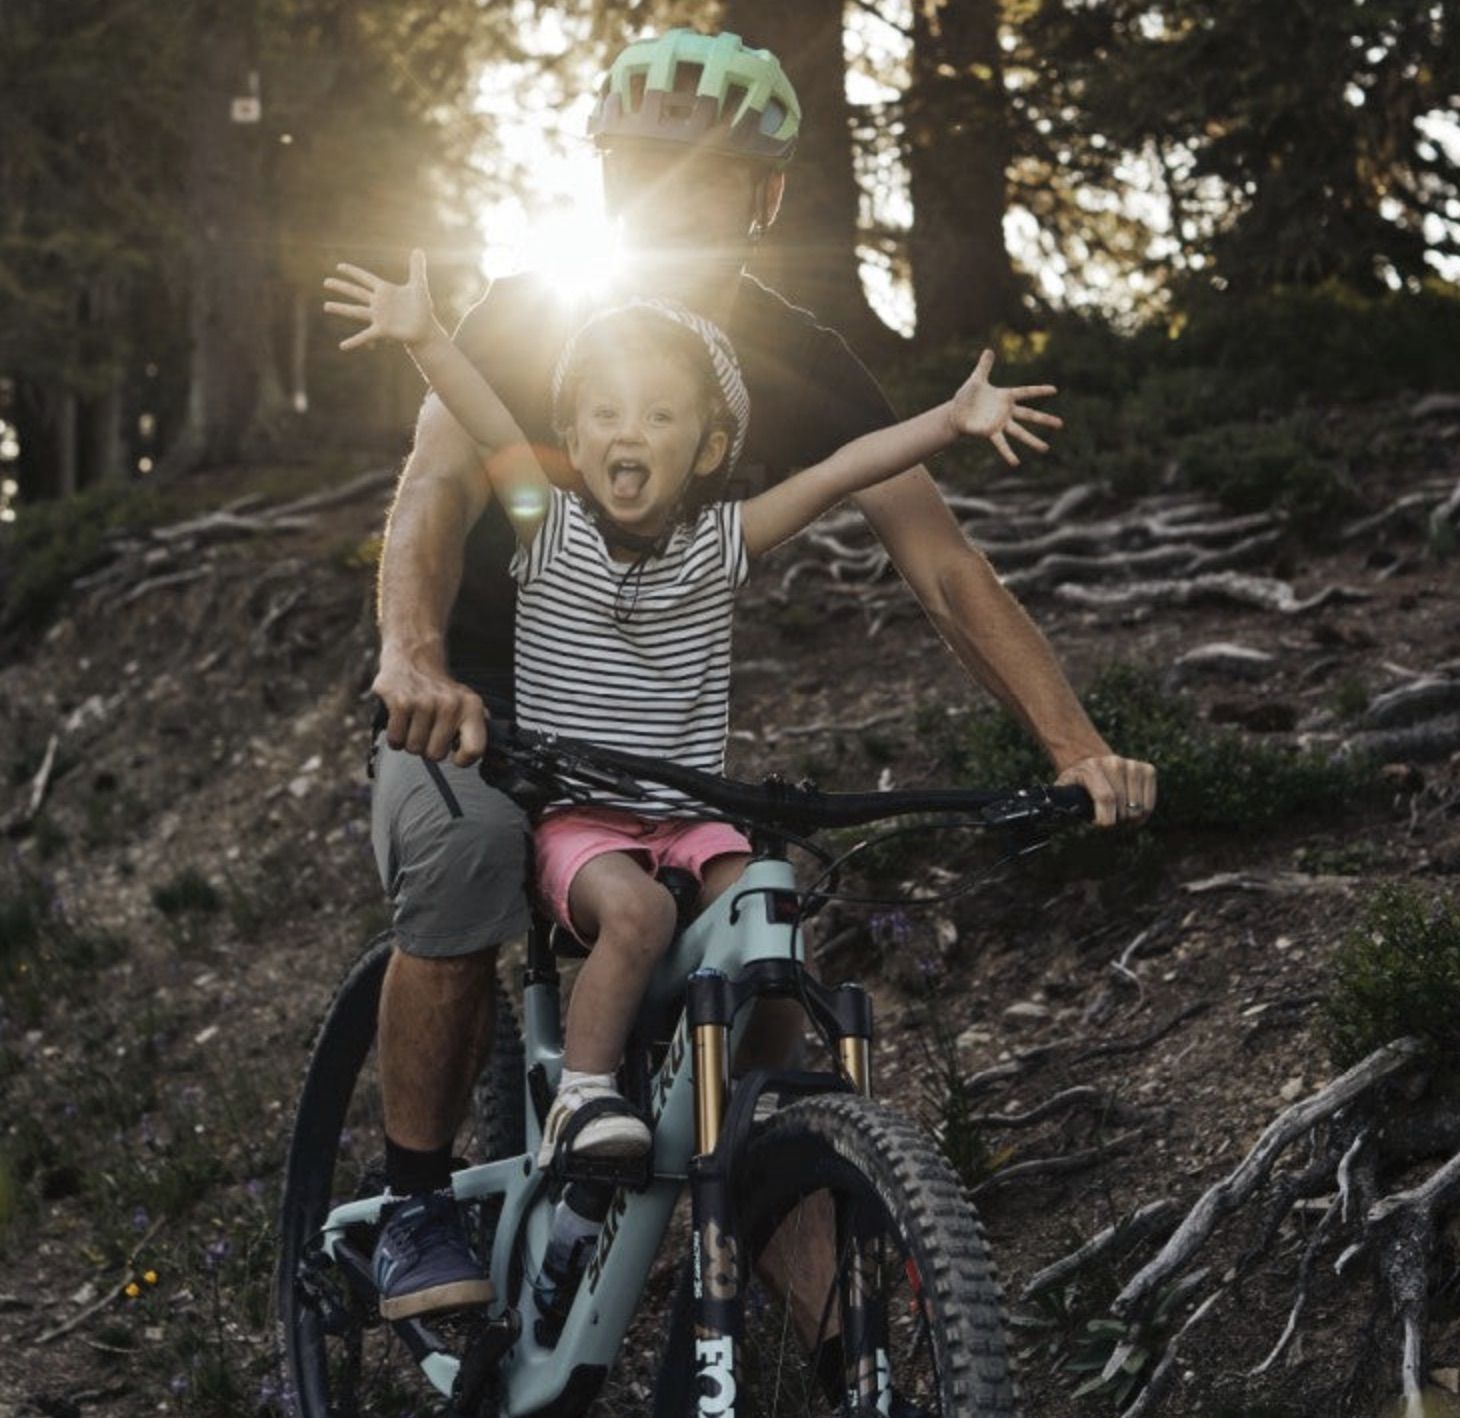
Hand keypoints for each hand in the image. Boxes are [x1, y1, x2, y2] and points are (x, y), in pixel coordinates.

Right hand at [324, 248, 436, 351]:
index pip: (365, 278)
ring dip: (341, 309)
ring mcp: (378, 317)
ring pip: (356, 311)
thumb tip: (418, 249)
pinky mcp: (382, 330)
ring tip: (326, 306)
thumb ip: (417, 268)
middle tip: (326, 282)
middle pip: (356, 292)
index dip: (353, 272)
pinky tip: (342, 346)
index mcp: (384, 291)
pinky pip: (365, 336)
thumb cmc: (421, 308)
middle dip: (341, 287)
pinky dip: (354, 341)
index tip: (339, 266)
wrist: (425, 329)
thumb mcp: (419, 286)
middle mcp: (378, 303)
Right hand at [372, 650, 488, 765]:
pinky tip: (401, 720)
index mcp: (472, 707)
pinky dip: (395, 736)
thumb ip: (477, 727)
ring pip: (414, 748)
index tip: (455, 756)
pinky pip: (396, 740)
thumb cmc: (440, 688)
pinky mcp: (401, 702)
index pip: (475, 749)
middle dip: (428, 748)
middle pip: (436, 755)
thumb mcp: (467, 702)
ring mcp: (425, 703)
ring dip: (410, 741)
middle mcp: (451, 704)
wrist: (414, 656)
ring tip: (414, 722)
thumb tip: (486, 752)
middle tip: (427, 730)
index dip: (463, 760)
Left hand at [949, 349, 1061, 466]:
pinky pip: (1001, 444)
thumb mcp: (976, 379)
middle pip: (1029, 415)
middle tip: (1061, 424)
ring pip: (1020, 432)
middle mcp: (1006, 411)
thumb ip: (984, 365)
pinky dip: (1007, 453)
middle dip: (1045, 419)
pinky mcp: (991, 432)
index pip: (1026, 392)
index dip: (1039, 390)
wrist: (956, 412)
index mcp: (1005, 396)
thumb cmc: (967, 396)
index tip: (1054, 389)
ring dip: (1032, 440)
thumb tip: (989, 350)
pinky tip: (1015, 462)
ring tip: (1045, 449)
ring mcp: (1000, 423)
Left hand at [1055, 753, 1156, 827]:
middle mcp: (1114, 763)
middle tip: (1108, 823)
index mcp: (1091, 768)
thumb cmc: (1076, 782)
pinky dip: (1142, 814)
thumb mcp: (1064, 790)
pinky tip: (1130, 811)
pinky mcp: (1147, 769)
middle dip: (1117, 823)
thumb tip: (1055, 819)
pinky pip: (1150, 803)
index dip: (1105, 820)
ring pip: (1139, 808)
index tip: (1098, 825)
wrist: (1089, 759)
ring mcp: (1132, 765)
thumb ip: (1062, 804)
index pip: (1106, 799)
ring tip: (1118, 817)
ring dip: (1130, 820)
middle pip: (1124, 808)